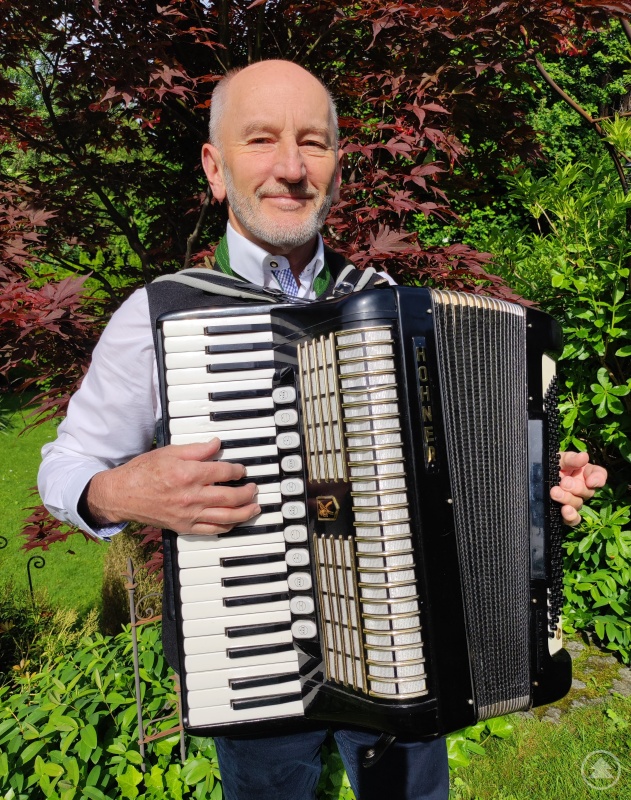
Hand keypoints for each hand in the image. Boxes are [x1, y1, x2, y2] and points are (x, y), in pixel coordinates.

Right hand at [86, 438, 260, 534]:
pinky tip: (235, 522)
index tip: (241, 469)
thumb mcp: (170, 452)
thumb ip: (197, 450)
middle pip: (230, 496)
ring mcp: (189, 514)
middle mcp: (192, 496)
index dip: (237, 470)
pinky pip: (212, 530)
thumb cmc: (143, 472)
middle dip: (247, 493)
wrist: (122, 495)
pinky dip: (227, 526)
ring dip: (245, 512)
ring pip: (226, 516)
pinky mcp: (184, 527)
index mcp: (189, 474)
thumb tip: (217, 445)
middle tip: (254, 488)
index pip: (224, 471)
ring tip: (255, 507)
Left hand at [550, 451, 606, 526]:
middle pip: (588, 492)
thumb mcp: (559, 459)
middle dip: (576, 487)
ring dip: (567, 499)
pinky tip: (565, 511)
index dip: (598, 479)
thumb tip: (584, 457)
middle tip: (564, 483)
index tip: (591, 481)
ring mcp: (574, 501)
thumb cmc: (550, 465)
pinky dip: (571, 516)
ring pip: (578, 504)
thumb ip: (571, 458)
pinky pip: (573, 520)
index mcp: (584, 473)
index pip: (599, 475)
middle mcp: (582, 488)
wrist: (533, 477)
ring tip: (554, 492)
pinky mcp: (565, 513)